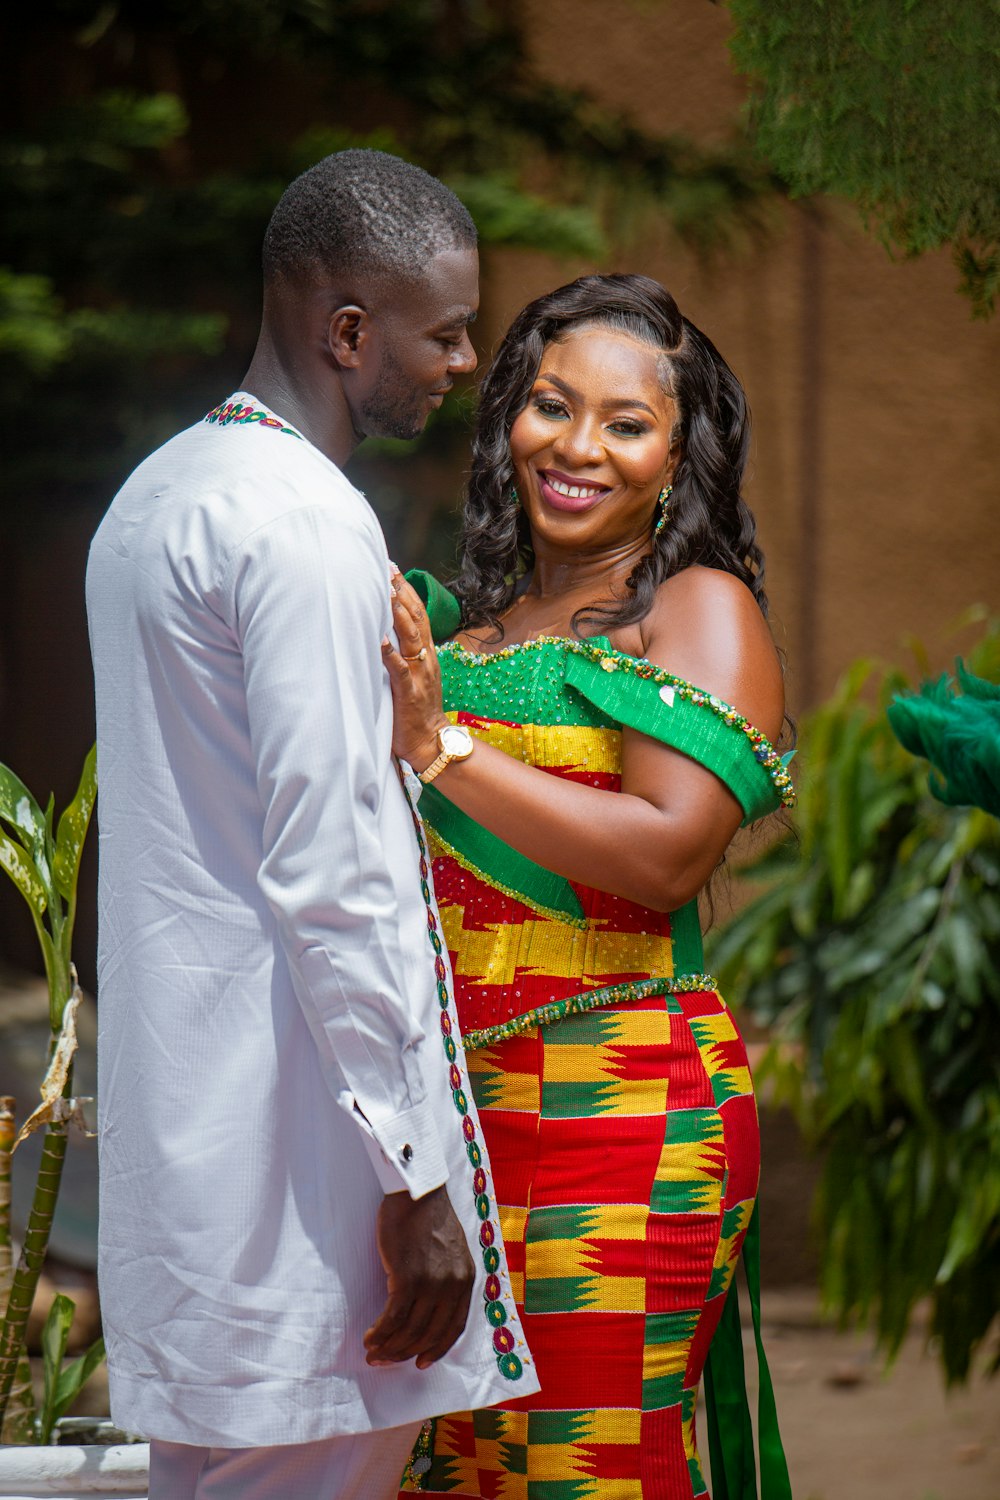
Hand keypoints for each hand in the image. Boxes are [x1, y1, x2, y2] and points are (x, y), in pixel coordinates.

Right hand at [364, 1184, 474, 1369]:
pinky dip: (380, 1333)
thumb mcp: (451, 1250)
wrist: (417, 1191)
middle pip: (429, 1333)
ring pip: (409, 1330)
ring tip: (373, 1353)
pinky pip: (393, 1317)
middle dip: (405, 1353)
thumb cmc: (428, 1216)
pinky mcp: (408, 1277)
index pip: (454, 1328)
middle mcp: (452, 1286)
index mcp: (465, 1280)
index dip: (436, 1348)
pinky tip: (369, 1338)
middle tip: (385, 1361)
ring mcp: (431, 1283)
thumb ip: (447, 1276)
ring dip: (389, 1347)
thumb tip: (431, 1306)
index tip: (421, 1361)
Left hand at [382, 571, 448, 771]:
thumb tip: (384, 630)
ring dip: (397, 613)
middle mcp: (425, 659)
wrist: (430, 741)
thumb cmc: (415, 710)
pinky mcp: (409, 693)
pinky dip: (390, 654)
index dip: (406, 590)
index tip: (393, 567)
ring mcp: (419, 675)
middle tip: (386, 567)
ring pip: (411, 637)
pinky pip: (399, 670)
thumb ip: (403, 653)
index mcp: (426, 653)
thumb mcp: (413, 674)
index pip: (418, 614)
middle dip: (401, 591)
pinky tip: (379, 640)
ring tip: (385, 591)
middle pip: (416, 618)